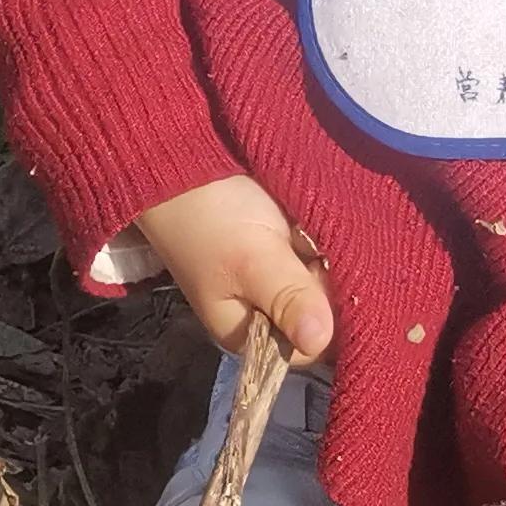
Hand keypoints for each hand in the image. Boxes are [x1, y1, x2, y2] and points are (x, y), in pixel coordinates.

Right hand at [130, 173, 335, 364]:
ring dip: (324, 254)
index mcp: (248, 334)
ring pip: (323, 282)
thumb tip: (321, 340)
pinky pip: (316, 255)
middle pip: (322, 314)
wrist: (181, 160)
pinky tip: (306, 219)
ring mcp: (275, 281)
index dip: (325, 313)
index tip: (315, 269)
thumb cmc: (210, 216)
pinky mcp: (282, 251)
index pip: (311, 345)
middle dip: (325, 278)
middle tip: (305, 240)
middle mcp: (265, 314)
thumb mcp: (252, 260)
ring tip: (303, 225)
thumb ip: (287, 299)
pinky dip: (319, 238)